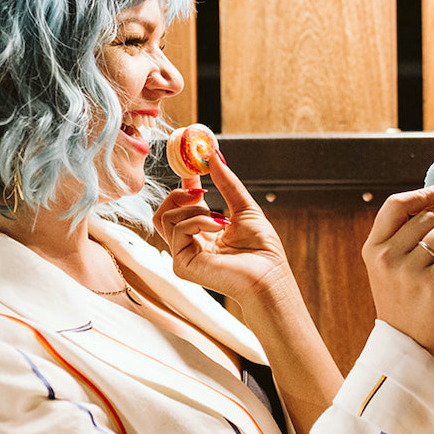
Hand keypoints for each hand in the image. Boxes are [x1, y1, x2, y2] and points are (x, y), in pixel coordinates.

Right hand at [152, 149, 292, 302]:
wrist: (269, 277)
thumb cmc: (263, 251)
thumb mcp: (244, 208)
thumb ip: (227, 183)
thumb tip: (213, 156)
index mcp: (205, 233)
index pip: (183, 206)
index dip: (184, 184)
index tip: (191, 165)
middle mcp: (191, 244)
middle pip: (164, 211)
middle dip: (178, 193)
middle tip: (200, 190)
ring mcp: (183, 255)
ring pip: (165, 217)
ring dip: (193, 209)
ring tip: (220, 219)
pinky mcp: (181, 264)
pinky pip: (177, 229)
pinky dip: (199, 221)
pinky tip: (219, 227)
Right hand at [361, 185, 433, 356]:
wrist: (409, 349)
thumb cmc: (407, 304)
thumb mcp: (399, 267)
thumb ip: (417, 235)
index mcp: (373, 250)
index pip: (395, 205)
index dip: (421, 194)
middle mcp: (386, 257)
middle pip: (428, 218)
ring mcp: (407, 271)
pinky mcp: (432, 284)